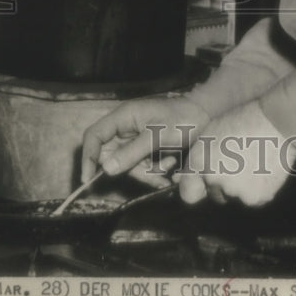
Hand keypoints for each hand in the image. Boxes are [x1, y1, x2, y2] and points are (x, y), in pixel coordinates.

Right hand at [81, 94, 210, 187]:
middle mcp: (126, 127)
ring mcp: (136, 138)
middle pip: (112, 156)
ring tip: (171, 164)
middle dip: (133, 169)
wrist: (207, 116)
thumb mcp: (158, 136)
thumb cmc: (183, 119)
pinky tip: (172, 166)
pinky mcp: (147, 148)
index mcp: (123, 117)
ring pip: (129, 165)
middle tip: (154, 174)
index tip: (88, 179)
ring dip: (148, 171)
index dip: (88, 156)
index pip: (94, 135)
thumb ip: (132, 152)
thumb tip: (106, 168)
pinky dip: (155, 171)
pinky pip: (142, 166)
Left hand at [177, 100, 295, 206]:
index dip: (198, 187)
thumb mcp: (213, 131)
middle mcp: (214, 180)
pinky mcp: (257, 199)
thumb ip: (200, 156)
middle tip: (239, 162)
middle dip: (223, 184)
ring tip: (254, 163)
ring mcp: (236, 192)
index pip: (188, 193)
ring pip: (235, 197)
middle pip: (214, 194)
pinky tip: (265, 169)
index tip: (205, 183)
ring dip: (242, 187)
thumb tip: (190, 176)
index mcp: (199, 161)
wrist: (277, 121)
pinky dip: (259, 189)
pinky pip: (254, 199)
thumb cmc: (246, 119)